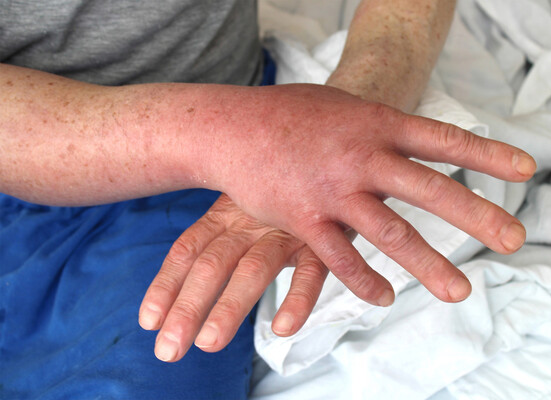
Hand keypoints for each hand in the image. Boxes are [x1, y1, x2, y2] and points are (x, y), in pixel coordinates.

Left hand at [139, 194, 328, 360]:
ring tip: (209, 343)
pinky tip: (283, 328)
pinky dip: (297, 299)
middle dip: (189, 307)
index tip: (148, 321)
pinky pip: (310, 271)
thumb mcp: (243, 206)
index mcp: (226, 214)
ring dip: (230, 306)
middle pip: (213, 264)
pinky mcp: (323, 240)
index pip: (188, 250)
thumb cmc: (279, 193)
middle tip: (169, 348)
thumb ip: (219, 236)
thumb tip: (188, 280)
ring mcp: (286, 230)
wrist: (328, 164)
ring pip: (254, 268)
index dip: (166, 285)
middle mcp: (250, 221)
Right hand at [202, 83, 534, 307]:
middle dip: (476, 215)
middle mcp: (362, 157)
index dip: (487, 155)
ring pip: (391, 233)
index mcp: (376, 123)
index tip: (525, 170)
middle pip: (430, 188)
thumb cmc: (292, 113)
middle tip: (514, 239)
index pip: (443, 139)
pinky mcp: (304, 219)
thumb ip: (378, 125)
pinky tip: (385, 298)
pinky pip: (340, 259)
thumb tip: (410, 139)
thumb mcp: (343, 106)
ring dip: (429, 264)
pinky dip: (365, 282)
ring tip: (460, 290)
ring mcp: (333, 191)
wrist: (234, 125)